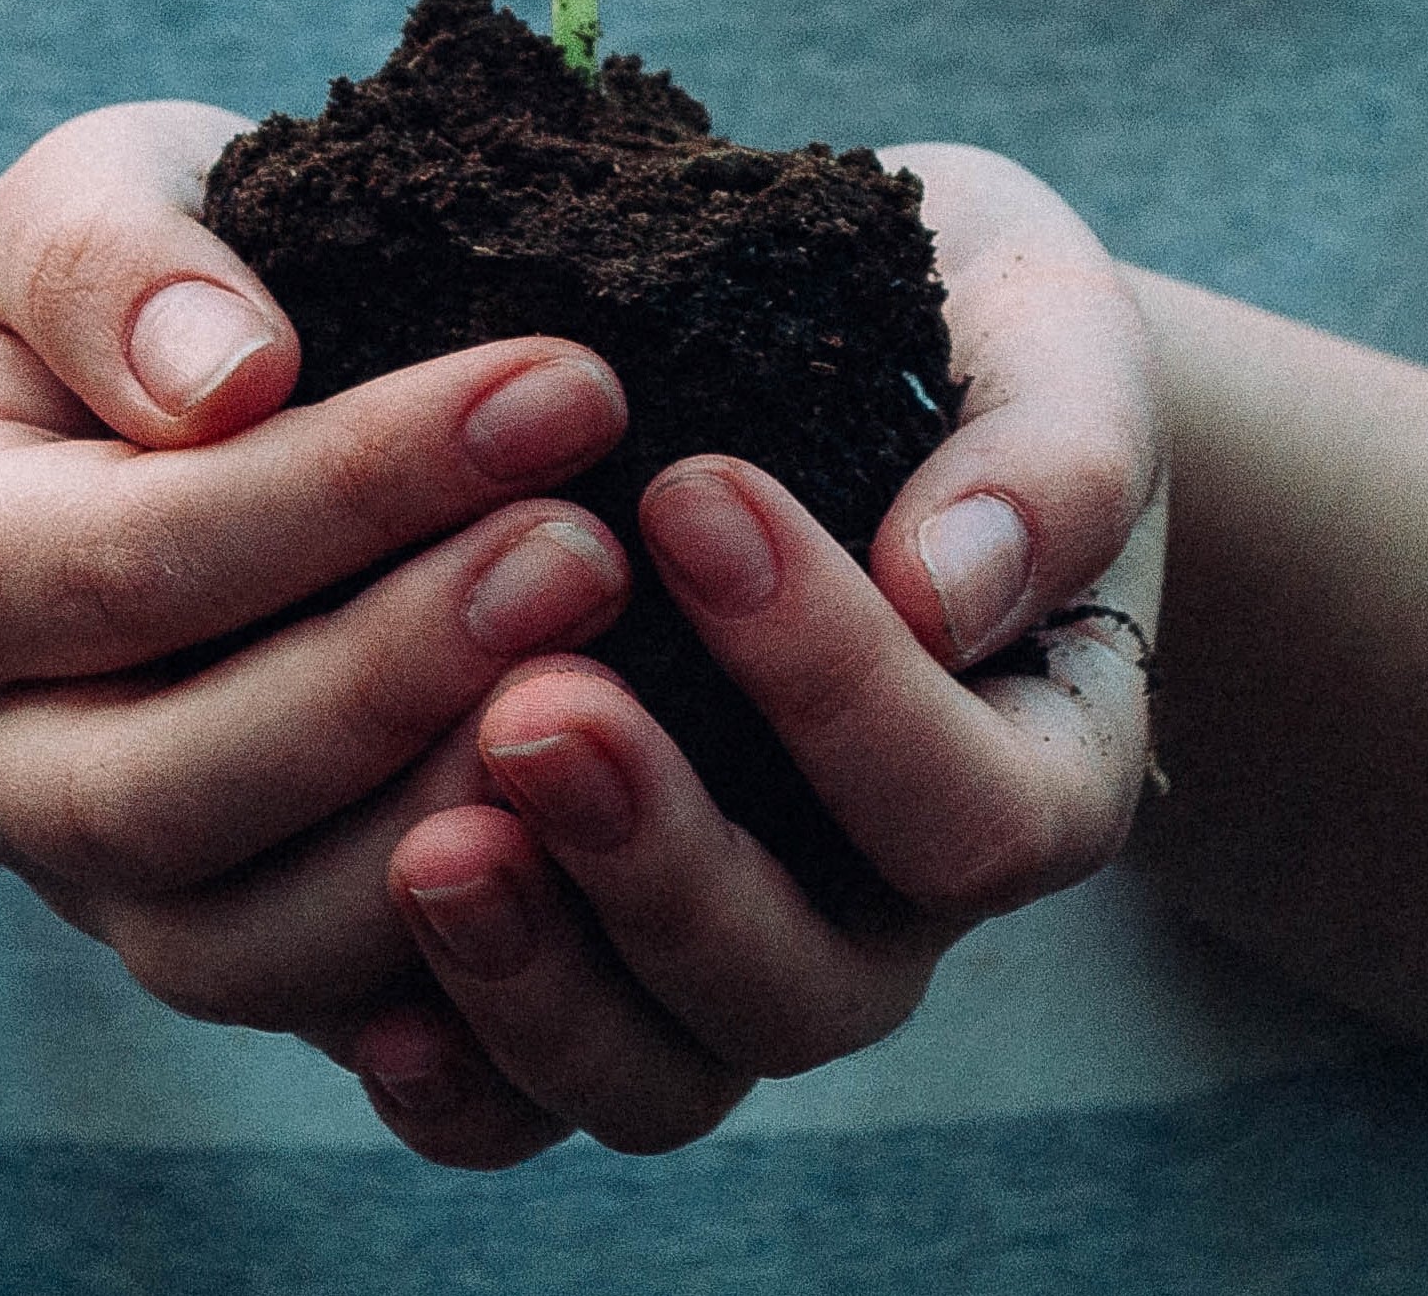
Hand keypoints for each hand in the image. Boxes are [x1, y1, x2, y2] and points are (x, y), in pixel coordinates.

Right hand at [0, 100, 634, 1052]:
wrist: (113, 426)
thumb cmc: (128, 293)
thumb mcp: (87, 202)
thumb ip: (120, 263)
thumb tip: (230, 375)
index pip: (135, 554)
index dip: (356, 484)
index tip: (568, 384)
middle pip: (169, 786)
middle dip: (397, 673)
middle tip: (593, 551)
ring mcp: (89, 884)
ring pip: (240, 948)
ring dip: (435, 832)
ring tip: (615, 697)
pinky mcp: (216, 946)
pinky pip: (325, 1019)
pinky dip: (460, 976)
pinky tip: (601, 862)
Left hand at [349, 143, 1164, 1168]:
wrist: (851, 349)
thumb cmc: (965, 328)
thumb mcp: (1046, 335)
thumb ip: (1050, 455)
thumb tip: (946, 590)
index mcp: (1041, 762)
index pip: (970, 808)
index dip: (836, 682)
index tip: (692, 491)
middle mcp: (894, 901)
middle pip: (806, 986)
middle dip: (663, 858)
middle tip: (535, 705)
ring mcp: (739, 948)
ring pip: (662, 1075)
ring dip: (542, 980)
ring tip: (431, 851)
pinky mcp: (596, 958)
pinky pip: (534, 1100)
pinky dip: (464, 1078)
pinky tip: (376, 1013)